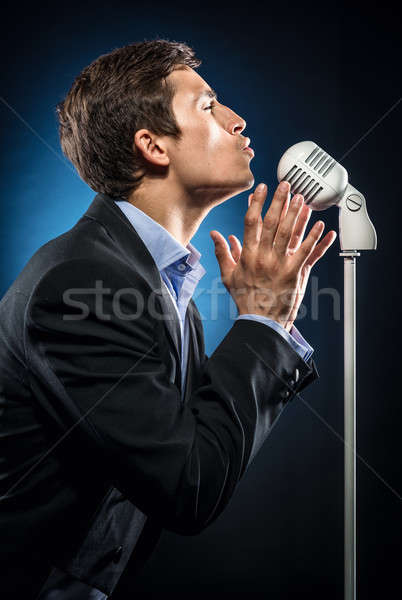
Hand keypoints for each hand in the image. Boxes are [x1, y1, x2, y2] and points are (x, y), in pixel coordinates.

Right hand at [210, 181, 336, 330]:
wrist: (260, 321)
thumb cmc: (245, 298)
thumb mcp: (228, 275)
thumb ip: (223, 252)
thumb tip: (215, 234)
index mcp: (248, 255)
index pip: (251, 222)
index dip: (256, 203)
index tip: (261, 188)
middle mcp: (263, 257)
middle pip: (273, 223)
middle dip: (279, 201)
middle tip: (286, 185)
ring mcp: (280, 265)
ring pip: (289, 233)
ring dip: (297, 214)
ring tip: (302, 198)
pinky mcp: (294, 273)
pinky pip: (306, 251)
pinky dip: (314, 237)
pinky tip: (321, 225)